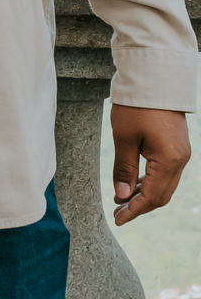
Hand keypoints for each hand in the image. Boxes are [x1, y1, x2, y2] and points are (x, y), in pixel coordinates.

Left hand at [111, 104, 191, 224]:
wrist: (154, 78)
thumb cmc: (136, 106)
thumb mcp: (124, 137)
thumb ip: (124, 169)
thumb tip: (122, 196)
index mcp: (168, 160)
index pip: (152, 197)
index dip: (134, 211)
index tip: (117, 220)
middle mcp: (180, 159)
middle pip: (162, 195)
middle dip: (139, 206)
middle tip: (117, 213)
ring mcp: (181, 153)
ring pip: (165, 185)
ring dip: (144, 194)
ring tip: (121, 200)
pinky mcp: (176, 146)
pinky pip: (166, 172)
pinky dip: (150, 181)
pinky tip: (133, 184)